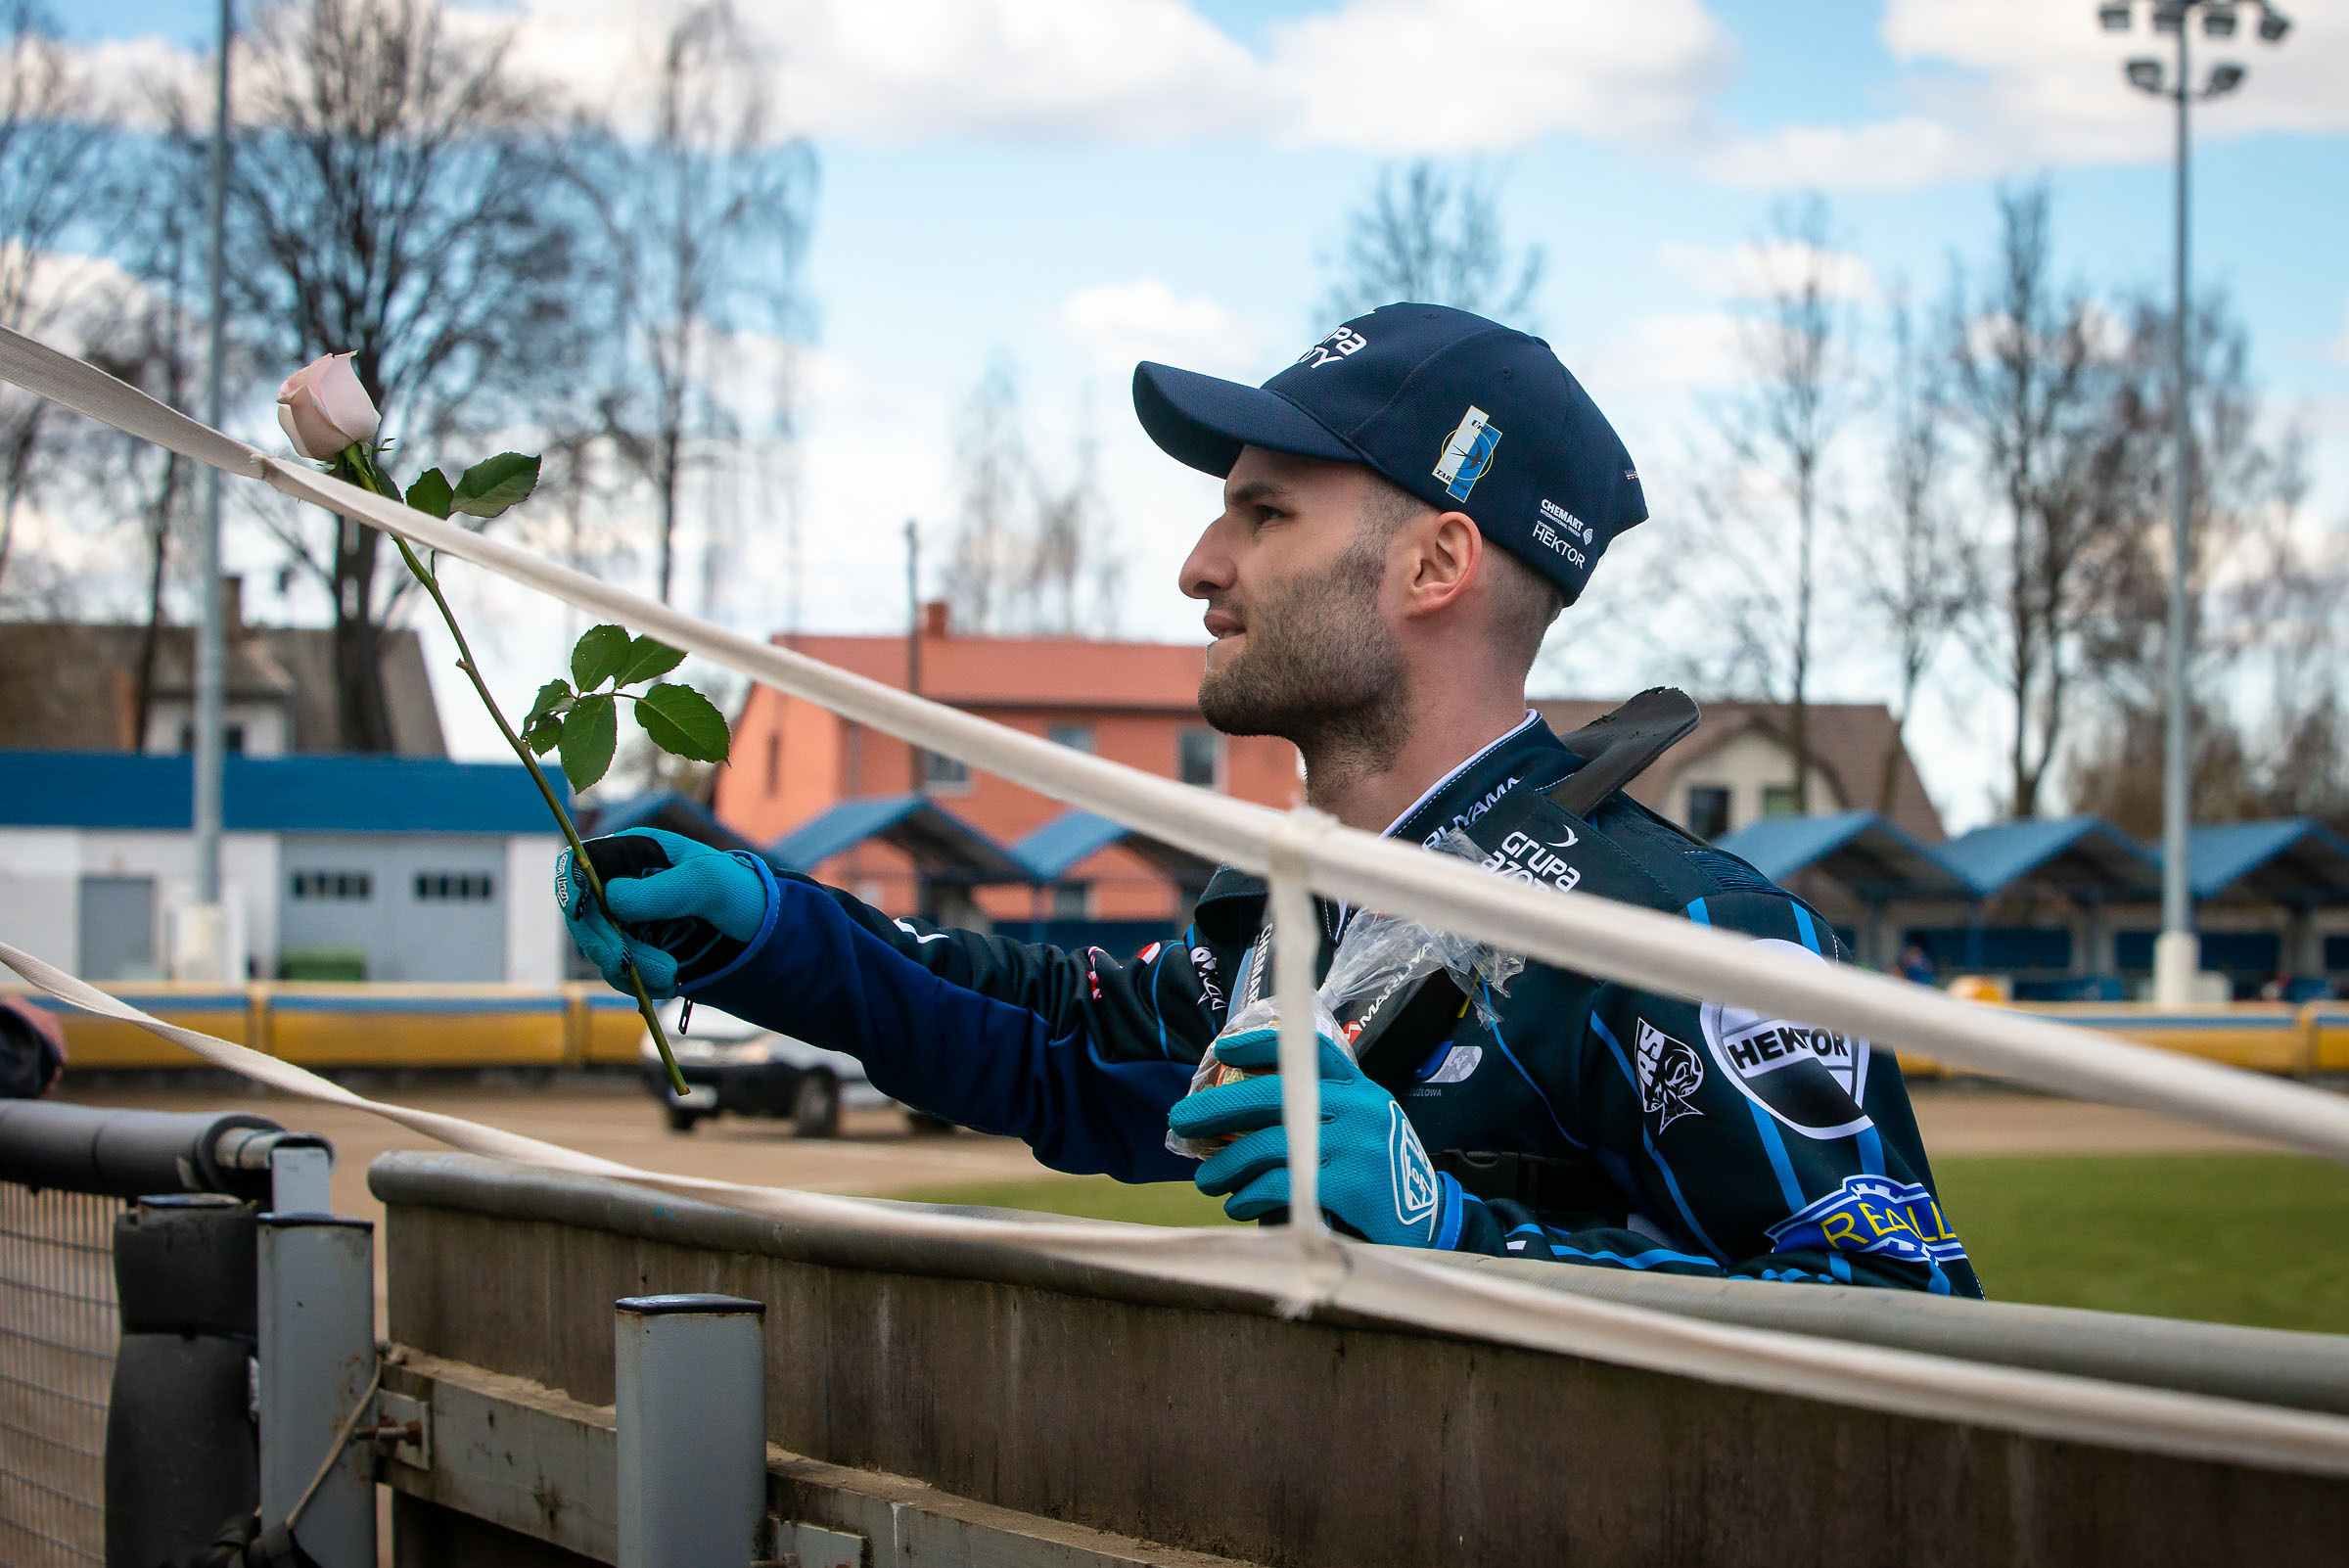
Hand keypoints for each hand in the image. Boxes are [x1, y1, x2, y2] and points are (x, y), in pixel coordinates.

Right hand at [556, 828, 772, 998]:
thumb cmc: (738, 891)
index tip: (583, 912)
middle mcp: (622, 886)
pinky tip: (671, 983)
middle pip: (583, 915)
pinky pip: (619, 973)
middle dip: (606, 944)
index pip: (581, 864)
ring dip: (630, 969)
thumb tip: (609, 900)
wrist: (762, 932)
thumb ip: (660, 890)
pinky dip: (639, 983)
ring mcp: (626, 921)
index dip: (572, 886)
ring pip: (600, 949)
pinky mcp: (636, 952)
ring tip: (672, 975)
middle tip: (633, 966)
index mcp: (634, 854)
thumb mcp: (707, 883)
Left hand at [1165, 1022, 1458, 1247]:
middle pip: (1274, 1095)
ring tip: (1206, 1179)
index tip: (1221, 1049)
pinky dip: (1250, 1196)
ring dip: (1227, 1164)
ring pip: (1270, 1144)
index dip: (1260, 1045)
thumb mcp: (1364, 1131)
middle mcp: (1359, 1109)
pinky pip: (1282, 1184)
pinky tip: (1238, 1206)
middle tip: (1182, 1120)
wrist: (1433, 1227)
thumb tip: (1241, 1113)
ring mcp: (1355, 1145)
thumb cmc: (1383, 1179)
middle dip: (1218, 1107)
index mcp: (1361, 1091)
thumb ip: (1321, 1115)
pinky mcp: (1349, 1186)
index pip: (1309, 1051)